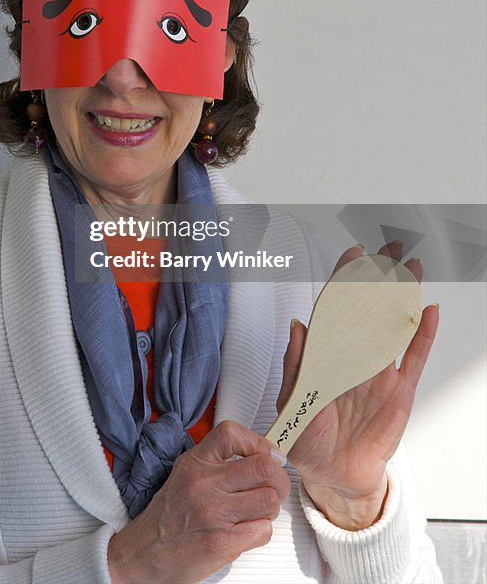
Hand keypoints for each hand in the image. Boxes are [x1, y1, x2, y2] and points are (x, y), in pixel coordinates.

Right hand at [108, 420, 289, 583]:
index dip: (258, 442)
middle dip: (278, 479)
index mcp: (195, 462)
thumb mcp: (186, 473)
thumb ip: (218, 462)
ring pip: (270, 499)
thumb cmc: (168, 517)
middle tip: (273, 487)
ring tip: (256, 511)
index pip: (232, 433)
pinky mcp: (222, 542)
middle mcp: (204, 484)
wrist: (144, 554)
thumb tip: (262, 457)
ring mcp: (214, 513)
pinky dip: (260, 531)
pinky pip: (263, 530)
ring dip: (270, 508)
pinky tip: (245, 531)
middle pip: (264, 467)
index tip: (267, 455)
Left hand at [278, 242, 438, 530]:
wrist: (331, 475)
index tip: (354, 252)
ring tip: (413, 268)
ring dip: (403, 296)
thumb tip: (297, 324)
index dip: (345, 279)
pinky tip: (429, 312)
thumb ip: (295, 362)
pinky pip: (412, 358)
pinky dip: (422, 335)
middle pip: (369, 307)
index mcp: (325, 352)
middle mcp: (353, 354)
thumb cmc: (307, 436)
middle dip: (379, 276)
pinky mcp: (398, 391)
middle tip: (391, 248)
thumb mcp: (292, 400)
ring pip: (393, 324)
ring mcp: (378, 371)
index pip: (336, 306)